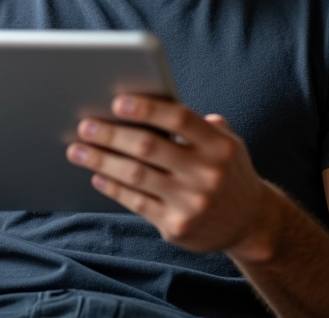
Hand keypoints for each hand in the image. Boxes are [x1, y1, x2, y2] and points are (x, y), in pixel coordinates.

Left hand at [66, 95, 272, 257]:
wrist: (251, 223)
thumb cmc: (226, 169)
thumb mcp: (225, 141)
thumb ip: (193, 123)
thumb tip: (143, 101)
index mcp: (219, 145)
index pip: (179, 118)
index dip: (147, 108)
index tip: (117, 101)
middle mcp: (207, 174)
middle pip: (149, 147)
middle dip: (111, 134)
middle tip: (84, 125)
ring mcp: (192, 203)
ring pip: (136, 175)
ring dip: (101, 160)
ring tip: (77, 149)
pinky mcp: (177, 227)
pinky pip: (137, 203)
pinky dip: (113, 187)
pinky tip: (97, 175)